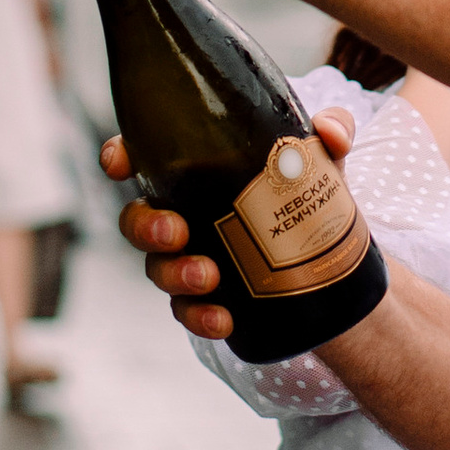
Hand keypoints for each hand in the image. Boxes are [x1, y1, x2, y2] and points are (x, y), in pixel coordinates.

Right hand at [102, 110, 358, 336]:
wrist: (329, 255)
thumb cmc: (306, 189)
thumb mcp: (322, 157)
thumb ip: (331, 130)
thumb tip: (331, 132)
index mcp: (193, 172)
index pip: (140, 158)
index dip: (118, 157)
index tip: (120, 162)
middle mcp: (180, 214)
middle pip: (136, 220)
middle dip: (146, 227)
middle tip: (177, 232)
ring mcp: (188, 259)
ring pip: (157, 269)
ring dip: (175, 275)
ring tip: (210, 277)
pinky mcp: (206, 297)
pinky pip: (188, 311)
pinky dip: (201, 317)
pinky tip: (224, 319)